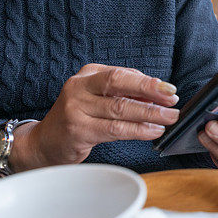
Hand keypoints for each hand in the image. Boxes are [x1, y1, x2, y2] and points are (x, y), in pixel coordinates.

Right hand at [19, 63, 180, 168]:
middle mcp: (79, 87)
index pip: (121, 74)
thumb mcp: (98, 98)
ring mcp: (76, 108)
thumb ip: (123, 93)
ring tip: (168, 118)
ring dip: (149, 114)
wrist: (44, 143)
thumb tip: (157, 94)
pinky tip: (152, 131)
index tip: (170, 90)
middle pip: (119, 84)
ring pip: (119, 108)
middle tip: (173, 101)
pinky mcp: (77, 130)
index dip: (148, 82)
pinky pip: (114, 129)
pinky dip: (137, 130)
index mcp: (87, 74)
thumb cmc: (78, 119)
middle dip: (150, 92)